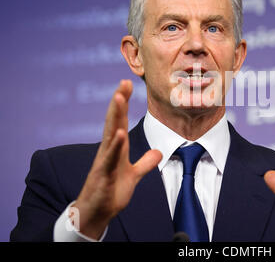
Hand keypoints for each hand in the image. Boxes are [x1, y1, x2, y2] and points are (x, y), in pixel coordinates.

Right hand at [72, 80, 161, 238]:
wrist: (96, 213)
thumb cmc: (111, 191)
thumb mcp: (133, 175)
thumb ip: (145, 163)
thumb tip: (158, 152)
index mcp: (116, 148)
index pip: (119, 120)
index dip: (123, 102)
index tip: (127, 84)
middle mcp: (108, 150)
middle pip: (113, 120)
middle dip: (118, 100)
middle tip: (123, 82)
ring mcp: (104, 161)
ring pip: (110, 134)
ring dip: (114, 116)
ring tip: (119, 97)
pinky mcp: (103, 174)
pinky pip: (110, 158)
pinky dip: (115, 146)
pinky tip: (119, 133)